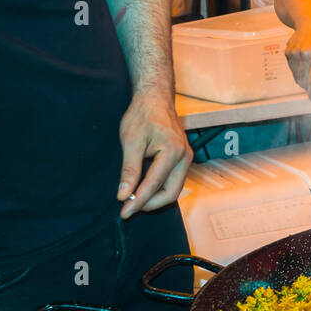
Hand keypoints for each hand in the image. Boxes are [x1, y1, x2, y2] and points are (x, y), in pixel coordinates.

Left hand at [117, 91, 192, 217]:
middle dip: (150, 204)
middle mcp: (185, 157)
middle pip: (171, 193)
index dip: (138, 201)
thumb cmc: (142, 115)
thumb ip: (129, 170)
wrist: (155, 98)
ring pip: (174, 189)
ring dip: (155, 198)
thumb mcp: (131, 141)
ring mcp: (186, 158)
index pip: (153, 184)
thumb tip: (124, 195)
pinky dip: (160, 189)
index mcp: (172, 151)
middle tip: (130, 208)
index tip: (124, 212)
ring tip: (135, 200)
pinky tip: (144, 189)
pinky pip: (174, 181)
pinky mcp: (183, 158)